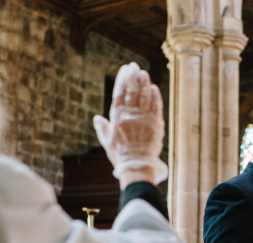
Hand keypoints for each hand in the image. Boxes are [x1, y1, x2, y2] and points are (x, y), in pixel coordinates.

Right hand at [93, 63, 167, 186]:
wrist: (136, 165)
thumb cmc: (120, 155)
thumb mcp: (107, 142)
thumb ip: (102, 128)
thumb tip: (97, 118)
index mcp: (117, 118)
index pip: (119, 93)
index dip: (122, 80)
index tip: (124, 69)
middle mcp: (130, 116)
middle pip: (132, 92)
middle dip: (133, 77)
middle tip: (134, 66)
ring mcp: (144, 119)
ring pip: (144, 97)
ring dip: (144, 83)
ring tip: (144, 73)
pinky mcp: (156, 125)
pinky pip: (155, 107)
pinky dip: (155, 97)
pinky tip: (154, 88)